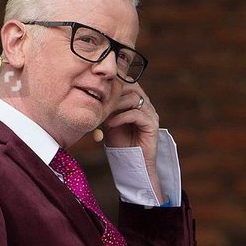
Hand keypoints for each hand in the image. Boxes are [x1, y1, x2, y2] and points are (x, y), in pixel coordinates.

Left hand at [102, 85, 161, 200]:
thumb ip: (106, 107)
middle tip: (100, 101)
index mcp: (137, 101)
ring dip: (116, 105)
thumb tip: (94, 95)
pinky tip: (111, 123)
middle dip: (114, 93)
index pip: (127, 83)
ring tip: (104, 113)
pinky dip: (121, 117)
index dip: (113, 84)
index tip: (97, 91)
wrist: (131, 162)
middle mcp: (146, 104)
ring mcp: (151, 113)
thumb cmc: (120, 143)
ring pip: (134, 98)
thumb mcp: (109, 120)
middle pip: (132, 87)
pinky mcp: (152, 124)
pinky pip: (136, 114)